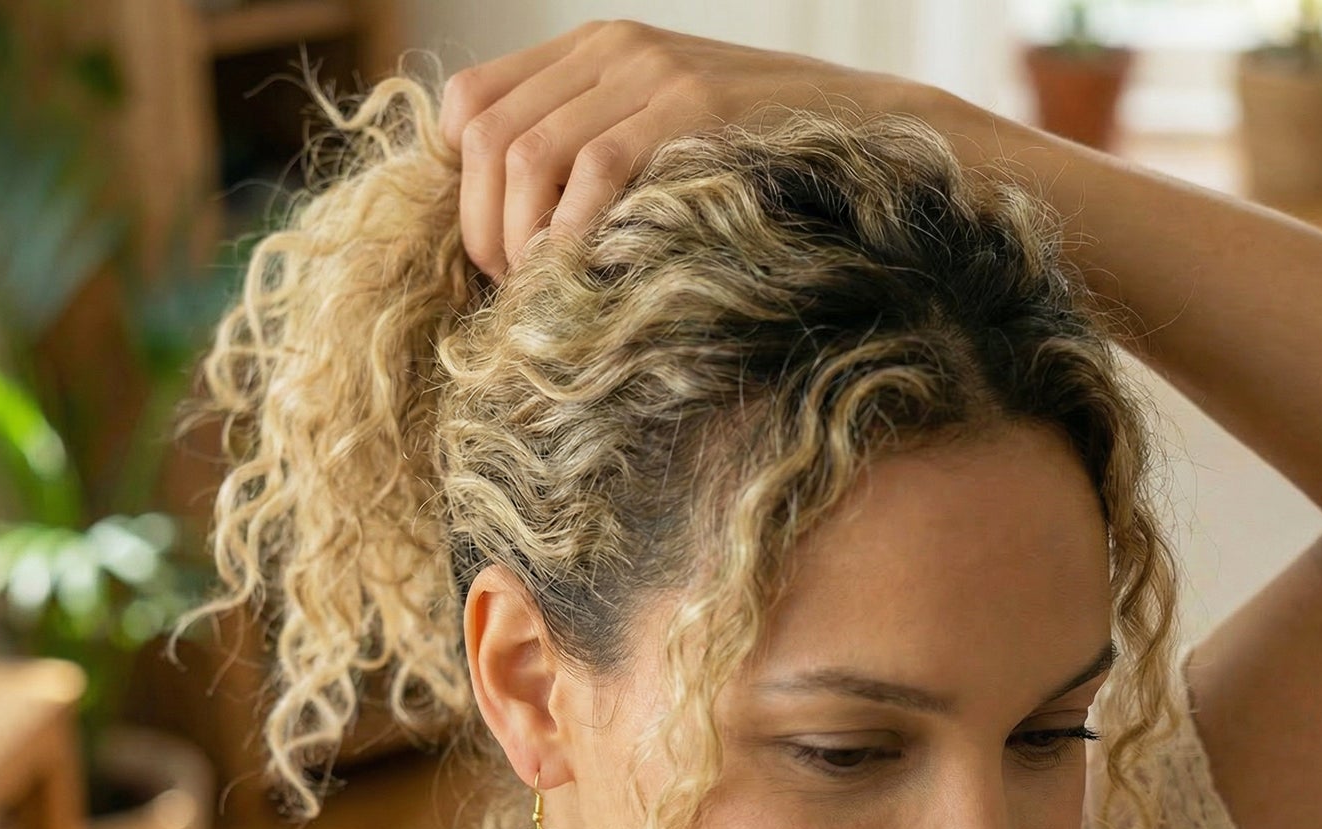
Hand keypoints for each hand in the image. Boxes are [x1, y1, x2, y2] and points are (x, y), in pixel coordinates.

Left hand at [437, 20, 900, 279]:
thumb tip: (513, 232)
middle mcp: (610, 48)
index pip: (469, 102)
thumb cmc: (754, 159)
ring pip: (528, 153)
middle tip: (510, 284)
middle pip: (486, 134)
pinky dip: (572, 233)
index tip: (492, 248)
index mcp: (591, 50)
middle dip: (481, 226)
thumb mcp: (659, 139)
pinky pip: (595, 171)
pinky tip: (582, 271)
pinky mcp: (689, 108)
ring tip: (542, 287)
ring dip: (519, 237)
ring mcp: (650, 72)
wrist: (860, 128)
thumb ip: (590, 157)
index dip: (460, 185)